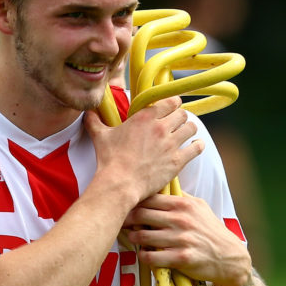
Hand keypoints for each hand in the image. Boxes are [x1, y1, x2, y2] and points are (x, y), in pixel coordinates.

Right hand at [84, 96, 203, 203]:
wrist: (119, 183)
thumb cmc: (109, 160)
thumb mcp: (100, 136)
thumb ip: (94, 121)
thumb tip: (87, 112)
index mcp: (145, 117)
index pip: (169, 101)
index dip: (172, 104)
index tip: (172, 107)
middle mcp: (160, 127)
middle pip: (182, 114)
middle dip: (180, 117)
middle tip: (177, 123)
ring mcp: (171, 144)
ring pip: (191, 128)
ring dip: (189, 130)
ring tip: (186, 134)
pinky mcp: (177, 161)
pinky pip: (196, 148)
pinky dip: (198, 146)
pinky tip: (196, 146)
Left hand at [123, 191, 251, 285]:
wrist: (230, 257)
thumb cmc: (210, 229)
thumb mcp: (199, 206)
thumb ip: (179, 196)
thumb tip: (160, 184)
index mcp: (182, 204)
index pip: (149, 198)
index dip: (133, 202)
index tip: (125, 207)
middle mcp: (181, 219)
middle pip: (141, 215)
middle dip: (127, 219)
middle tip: (122, 222)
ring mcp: (181, 239)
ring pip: (143, 236)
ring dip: (133, 238)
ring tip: (132, 237)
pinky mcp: (182, 258)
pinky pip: (152, 257)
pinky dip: (143, 255)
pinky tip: (144, 254)